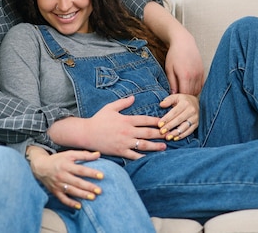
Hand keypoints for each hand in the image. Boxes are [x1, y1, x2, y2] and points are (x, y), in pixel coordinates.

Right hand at [26, 146, 102, 209]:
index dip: (91, 173)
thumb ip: (84, 155)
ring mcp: (58, 185)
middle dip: (89, 187)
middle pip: (77, 182)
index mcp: (66, 165)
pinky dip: (70, 203)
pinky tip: (79, 206)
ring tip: (93, 197)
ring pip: (71, 191)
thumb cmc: (57, 160)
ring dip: (82, 195)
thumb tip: (98, 154)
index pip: (81, 170)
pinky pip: (63, 199)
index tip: (101, 176)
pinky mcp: (55, 191)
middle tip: (99, 190)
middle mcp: (62, 175)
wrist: (40, 166)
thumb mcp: (69, 154)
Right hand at [48, 96, 166, 159]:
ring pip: (144, 145)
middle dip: (160, 133)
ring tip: (165, 146)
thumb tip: (134, 98)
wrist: (86, 133)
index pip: (145, 120)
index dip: (156, 121)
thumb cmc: (98, 120)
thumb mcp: (109, 108)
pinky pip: (134, 156)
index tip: (165, 121)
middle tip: (170, 134)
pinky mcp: (120, 151)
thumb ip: (122, 103)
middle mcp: (127, 131)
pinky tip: (151, 158)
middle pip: (148, 132)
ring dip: (155, 146)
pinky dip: (143, 157)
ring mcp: (124, 142)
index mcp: (126, 120)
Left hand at [157, 94, 198, 140]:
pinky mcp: (196, 124)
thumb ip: (168, 100)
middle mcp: (191, 111)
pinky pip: (189, 131)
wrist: (196, 102)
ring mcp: (195, 118)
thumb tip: (161, 105)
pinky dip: (182, 135)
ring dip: (175, 133)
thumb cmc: (183, 100)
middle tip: (161, 132)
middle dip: (169, 127)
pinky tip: (175, 138)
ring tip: (168, 137)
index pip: (174, 112)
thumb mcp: (175, 97)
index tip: (159, 124)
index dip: (166, 119)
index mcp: (185, 103)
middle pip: (179, 120)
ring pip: (184, 127)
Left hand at [164, 30, 203, 95]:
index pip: (185, 93)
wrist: (184, 42)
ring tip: (184, 92)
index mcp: (185, 76)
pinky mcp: (203, 71)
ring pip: (198, 90)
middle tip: (179, 97)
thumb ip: (172, 82)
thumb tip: (173, 94)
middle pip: (192, 93)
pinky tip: (190, 87)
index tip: (175, 98)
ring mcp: (200, 73)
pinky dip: (197, 88)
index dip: (180, 98)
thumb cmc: (174, 55)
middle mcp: (194, 75)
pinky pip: (202, 84)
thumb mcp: (169, 69)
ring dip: (191, 93)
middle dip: (185, 97)